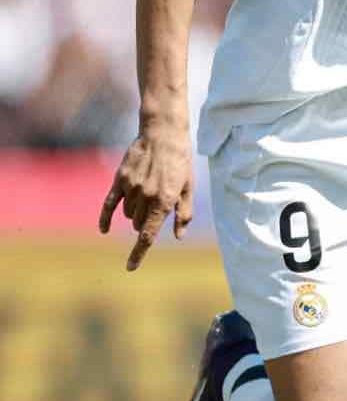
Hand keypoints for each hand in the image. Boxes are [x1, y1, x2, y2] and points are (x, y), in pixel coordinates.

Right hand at [98, 125, 193, 269]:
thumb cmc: (181, 162)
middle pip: (139, 225)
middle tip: (156, 206)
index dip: (139, 254)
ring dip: (135, 214)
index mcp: (165, 201)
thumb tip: (179, 236)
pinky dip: (106, 218)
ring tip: (147, 195)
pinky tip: (104, 229)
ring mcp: (131, 188)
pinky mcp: (119, 179)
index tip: (130, 267)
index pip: (148, 236)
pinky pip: (109, 204)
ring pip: (128, 215)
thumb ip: (183, 213)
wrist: (163, 133)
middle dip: (146, 223)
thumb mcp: (188, 188)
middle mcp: (146, 197)